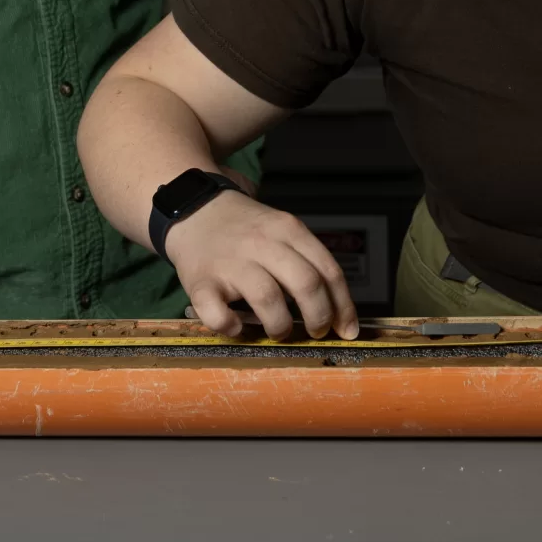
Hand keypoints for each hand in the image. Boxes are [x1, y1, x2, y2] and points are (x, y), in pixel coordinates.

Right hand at [163, 190, 358, 340]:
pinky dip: (231, 327)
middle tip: (315, 332)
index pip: (328, 270)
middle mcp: (262, 243)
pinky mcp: (201, 280)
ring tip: (278, 330)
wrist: (194, 210)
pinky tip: (236, 327)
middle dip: (319, 317)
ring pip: (268, 298)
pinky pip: (218, 312)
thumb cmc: (244, 230)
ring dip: (280, 325)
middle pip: (305, 283)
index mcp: (288, 230)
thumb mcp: (281, 230)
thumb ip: (306, 260)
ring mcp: (230, 262)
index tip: (346, 329)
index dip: (343, 306)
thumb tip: (337, 310)